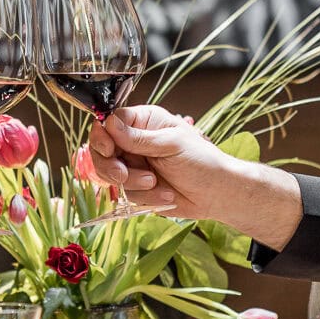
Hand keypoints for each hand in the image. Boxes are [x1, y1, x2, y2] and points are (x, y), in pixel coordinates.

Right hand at [87, 108, 301, 247]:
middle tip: (124, 174)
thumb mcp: (171, 144)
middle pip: (102, 150)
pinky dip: (145, 197)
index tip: (108, 149)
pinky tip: (165, 194)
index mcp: (144, 121)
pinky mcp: (138, 186)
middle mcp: (135, 141)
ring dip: (133, 183)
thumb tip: (109, 124)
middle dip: (111, 166)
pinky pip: (126, 193)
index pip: (110, 122)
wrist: (217, 194)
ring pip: (111, 175)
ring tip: (155, 183)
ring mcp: (135, 164)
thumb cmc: (202, 162)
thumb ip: (139, 137)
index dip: (103, 136)